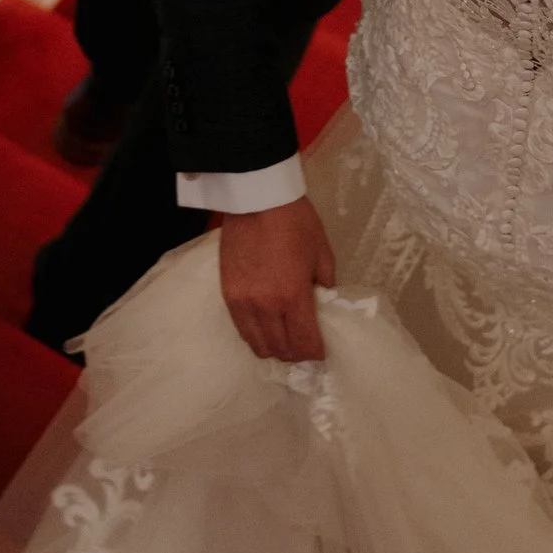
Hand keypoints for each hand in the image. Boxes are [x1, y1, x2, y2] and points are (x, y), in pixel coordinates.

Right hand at [218, 198, 336, 364]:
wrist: (256, 198)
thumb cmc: (295, 222)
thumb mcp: (322, 252)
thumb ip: (326, 284)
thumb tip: (323, 304)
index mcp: (293, 296)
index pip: (304, 343)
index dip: (316, 353)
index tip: (321, 350)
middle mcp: (266, 306)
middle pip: (281, 350)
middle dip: (296, 354)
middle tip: (305, 345)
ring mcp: (243, 303)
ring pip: (258, 345)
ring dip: (274, 348)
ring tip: (284, 338)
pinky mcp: (227, 295)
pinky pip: (241, 329)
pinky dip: (256, 335)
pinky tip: (265, 326)